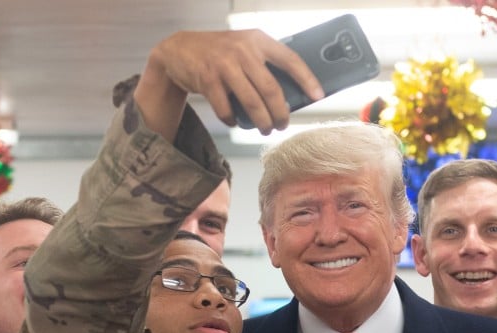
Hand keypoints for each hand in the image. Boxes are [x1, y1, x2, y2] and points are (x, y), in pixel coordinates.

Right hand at [137, 29, 323, 137]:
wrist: (179, 49)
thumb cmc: (218, 53)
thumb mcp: (243, 47)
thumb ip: (262, 63)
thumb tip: (288, 94)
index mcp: (258, 40)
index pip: (290, 59)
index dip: (306, 79)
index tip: (317, 96)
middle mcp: (243, 50)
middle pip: (271, 89)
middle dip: (280, 112)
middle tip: (282, 124)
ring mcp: (224, 65)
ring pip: (251, 102)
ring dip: (261, 121)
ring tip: (265, 128)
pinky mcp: (207, 80)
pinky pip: (226, 108)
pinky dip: (233, 120)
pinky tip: (235, 122)